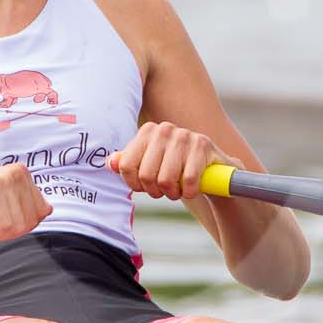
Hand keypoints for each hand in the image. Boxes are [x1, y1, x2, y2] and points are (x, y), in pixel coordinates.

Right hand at [0, 162, 51, 241]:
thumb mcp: (4, 203)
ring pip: (17, 225)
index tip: (0, 218)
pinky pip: (3, 225)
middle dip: (9, 229)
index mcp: (22, 173)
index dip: (20, 224)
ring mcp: (4, 179)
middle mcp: (16, 172)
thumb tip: (48, 209)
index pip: (42, 211)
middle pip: (30, 221)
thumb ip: (25, 205)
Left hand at [108, 121, 224, 200]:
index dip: (134, 184)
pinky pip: (189, 180)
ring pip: (166, 179)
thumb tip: (111, 163)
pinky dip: (190, 192)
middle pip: (146, 175)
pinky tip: (192, 190)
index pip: (127, 166)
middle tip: (164, 191)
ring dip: (173, 193)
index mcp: (147, 131)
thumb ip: (128, 163)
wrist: (211, 167)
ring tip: (178, 190)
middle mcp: (164, 129)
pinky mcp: (203, 145)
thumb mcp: (149, 163)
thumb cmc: (175, 166)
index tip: (144, 188)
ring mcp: (184, 135)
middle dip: (155, 191)